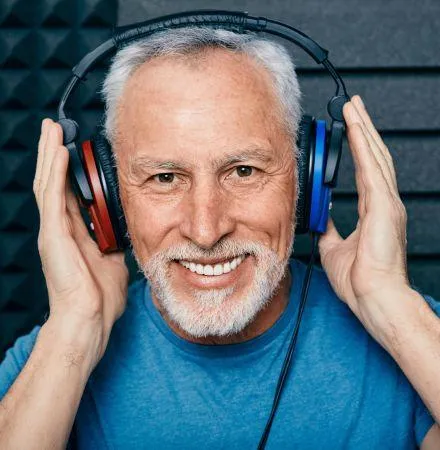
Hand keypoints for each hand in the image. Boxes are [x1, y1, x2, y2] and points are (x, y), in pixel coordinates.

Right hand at [34, 119, 128, 366]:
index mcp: (74, 232)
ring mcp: (54, 231)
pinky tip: (59, 152)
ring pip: (48, 183)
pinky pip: (53, 198)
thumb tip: (124, 229)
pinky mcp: (54, 236)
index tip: (73, 147)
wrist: (89, 320)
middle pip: (53, 182)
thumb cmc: (100, 296)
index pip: (67, 192)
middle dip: (54, 153)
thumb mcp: (113, 259)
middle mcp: (60, 228)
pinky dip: (55, 173)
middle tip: (55, 128)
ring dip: (50, 154)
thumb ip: (114, 241)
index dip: (68, 169)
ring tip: (51, 129)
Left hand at [319, 95, 409, 318]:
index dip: (359, 148)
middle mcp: (383, 202)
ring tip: (354, 108)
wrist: (372, 296)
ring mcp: (386, 202)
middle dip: (363, 129)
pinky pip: (372, 169)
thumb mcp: (333, 247)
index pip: (366, 171)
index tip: (350, 129)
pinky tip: (357, 128)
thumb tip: (319, 217)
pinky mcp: (384, 206)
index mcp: (373, 210)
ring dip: (363, 130)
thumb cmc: (359, 278)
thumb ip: (328, 228)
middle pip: (373, 157)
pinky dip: (364, 146)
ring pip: (374, 156)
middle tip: (354, 106)